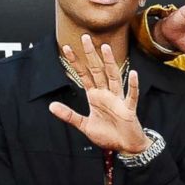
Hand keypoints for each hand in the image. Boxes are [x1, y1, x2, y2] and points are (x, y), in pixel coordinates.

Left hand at [49, 36, 149, 153]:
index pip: (84, 75)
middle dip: (91, 55)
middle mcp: (106, 94)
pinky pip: (131, 96)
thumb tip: (51, 106)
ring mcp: (118, 100)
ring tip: (105, 48)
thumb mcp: (85, 126)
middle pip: (98, 70)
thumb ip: (69, 115)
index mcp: (95, 96)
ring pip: (113, 77)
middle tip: (85, 37)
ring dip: (110, 63)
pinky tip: (133, 74)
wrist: (126, 146)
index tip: (67, 48)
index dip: (75, 62)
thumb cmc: (108, 135)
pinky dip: (133, 85)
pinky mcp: (128, 109)